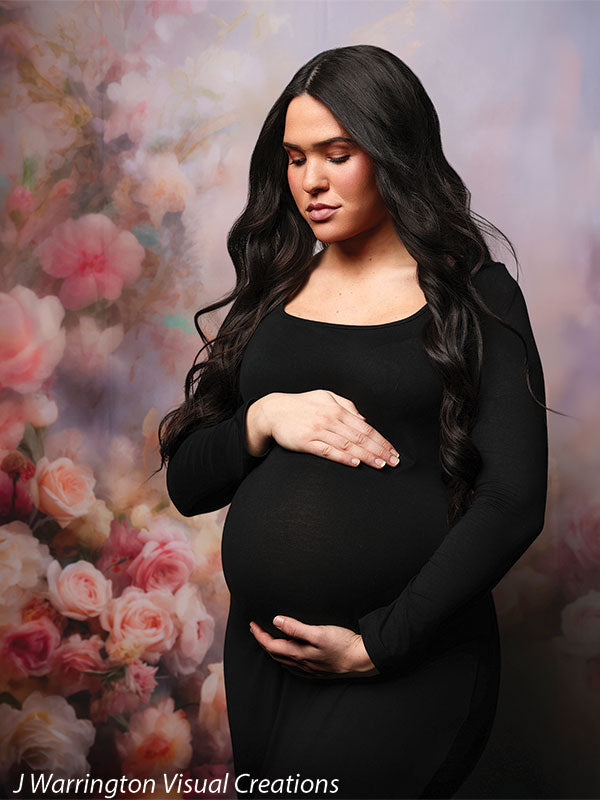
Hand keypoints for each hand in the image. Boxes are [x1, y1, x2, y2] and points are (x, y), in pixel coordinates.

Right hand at [246, 390, 399, 469]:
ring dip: (366, 456)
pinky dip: (343, 458)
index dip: (381, 440)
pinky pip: (328, 451)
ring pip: (347, 446)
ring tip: (380, 465)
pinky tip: (355, 463)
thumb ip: (346, 405)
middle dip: (379, 450)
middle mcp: (330, 419)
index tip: (393, 450)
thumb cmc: (301, 404)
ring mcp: (318, 431)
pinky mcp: (306, 442)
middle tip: (394, 461)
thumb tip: (363, 419)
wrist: (273, 411)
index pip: (365, 427)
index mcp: (337, 409)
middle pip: (360, 437)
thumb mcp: (325, 396)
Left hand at [248, 615, 379, 678]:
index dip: (259, 635)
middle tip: (256, 629)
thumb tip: (276, 621)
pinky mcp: (316, 669)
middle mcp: (301, 664)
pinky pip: (293, 665)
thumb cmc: (342, 644)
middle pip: (274, 654)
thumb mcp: (318, 632)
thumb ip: (296, 627)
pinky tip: (289, 652)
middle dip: (263, 642)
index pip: (271, 645)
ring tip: (268, 639)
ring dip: (272, 649)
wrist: (360, 659)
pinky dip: (285, 656)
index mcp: (298, 654)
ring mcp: (308, 669)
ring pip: (283, 660)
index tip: (252, 624)